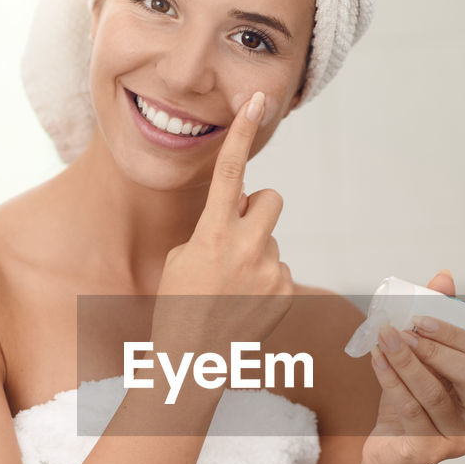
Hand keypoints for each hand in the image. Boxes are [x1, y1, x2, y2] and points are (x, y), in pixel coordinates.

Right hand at [150, 92, 293, 359]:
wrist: (192, 362)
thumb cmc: (177, 306)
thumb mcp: (180, 258)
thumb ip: (210, 228)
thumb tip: (239, 214)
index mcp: (211, 235)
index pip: (229, 172)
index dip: (242, 133)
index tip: (257, 101)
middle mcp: (246, 248)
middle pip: (271, 199)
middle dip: (257, 208)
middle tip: (236, 233)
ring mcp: (270, 272)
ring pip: (272, 240)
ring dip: (257, 252)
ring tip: (232, 286)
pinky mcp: (287, 292)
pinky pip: (280, 269)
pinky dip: (265, 281)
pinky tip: (245, 304)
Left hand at [361, 269, 464, 463]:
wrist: (393, 452)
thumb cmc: (414, 402)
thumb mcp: (426, 362)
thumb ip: (438, 323)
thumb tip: (443, 277)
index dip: (455, 334)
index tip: (420, 318)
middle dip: (434, 348)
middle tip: (403, 331)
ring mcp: (460, 438)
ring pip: (434, 393)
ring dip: (405, 361)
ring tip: (384, 339)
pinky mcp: (431, 452)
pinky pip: (410, 410)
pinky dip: (390, 381)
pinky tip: (376, 360)